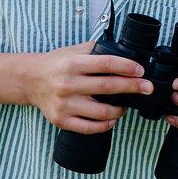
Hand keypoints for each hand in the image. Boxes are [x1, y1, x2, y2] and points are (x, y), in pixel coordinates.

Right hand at [25, 43, 153, 134]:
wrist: (30, 80)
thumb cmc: (56, 64)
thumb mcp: (74, 51)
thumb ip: (96, 50)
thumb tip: (124, 52)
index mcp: (73, 64)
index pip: (106, 64)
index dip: (127, 67)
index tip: (141, 70)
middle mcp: (68, 84)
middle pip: (108, 87)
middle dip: (132, 87)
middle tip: (147, 87)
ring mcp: (65, 105)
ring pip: (101, 112)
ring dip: (120, 109)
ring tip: (127, 105)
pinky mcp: (61, 120)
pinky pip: (89, 128)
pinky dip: (105, 125)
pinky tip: (112, 119)